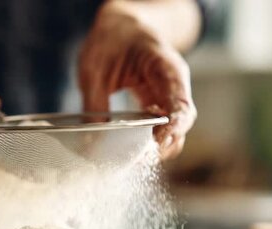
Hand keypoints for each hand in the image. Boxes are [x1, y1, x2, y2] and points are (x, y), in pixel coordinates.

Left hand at [79, 1, 196, 158]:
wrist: (121, 27)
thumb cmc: (112, 41)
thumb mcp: (95, 69)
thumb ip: (94, 104)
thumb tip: (90, 143)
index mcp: (166, 69)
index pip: (180, 103)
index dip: (174, 127)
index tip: (159, 142)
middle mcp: (174, 86)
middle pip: (182, 124)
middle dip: (164, 144)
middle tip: (137, 159)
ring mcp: (168, 98)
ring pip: (174, 131)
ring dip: (156, 147)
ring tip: (131, 158)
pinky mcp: (158, 106)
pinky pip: (161, 129)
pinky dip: (149, 142)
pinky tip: (131, 148)